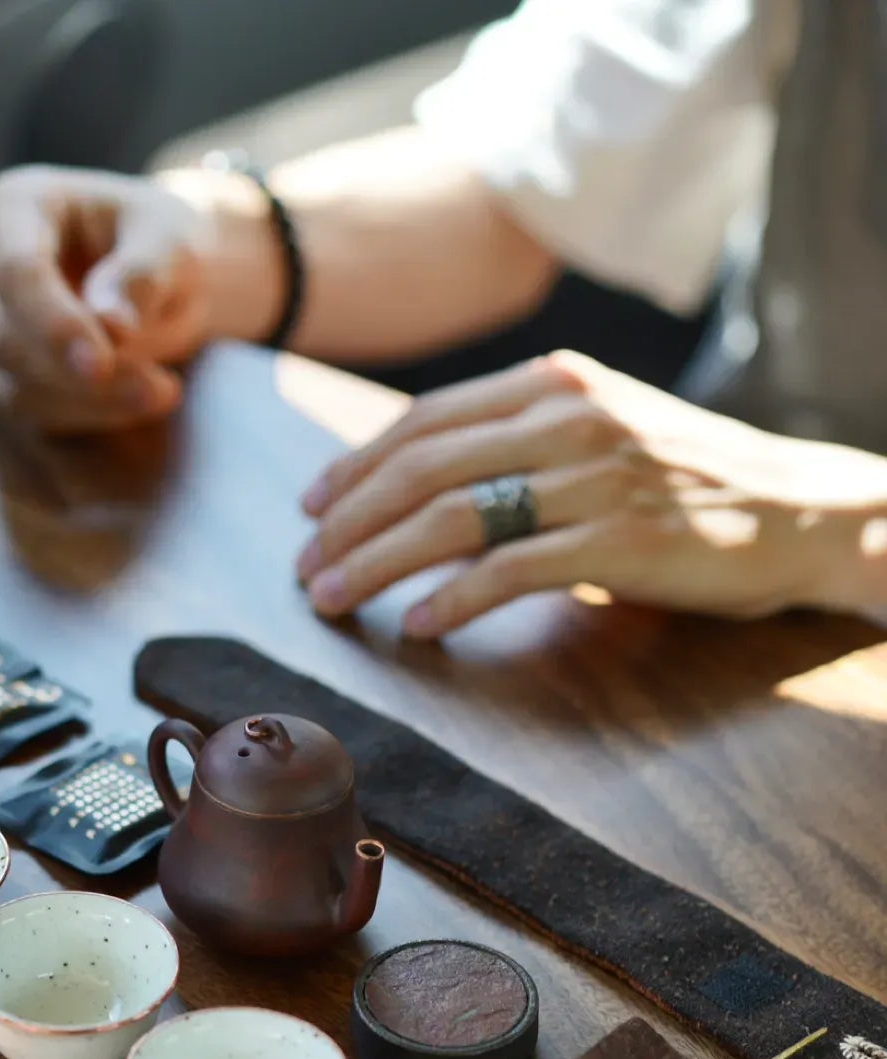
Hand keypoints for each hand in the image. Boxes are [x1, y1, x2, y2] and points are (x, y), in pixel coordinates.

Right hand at [0, 166, 213, 435]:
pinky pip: (34, 411)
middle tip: (161, 389)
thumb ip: (142, 276)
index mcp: (21, 203)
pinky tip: (141, 404)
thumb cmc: (164, 243)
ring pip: (18, 383)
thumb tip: (111, 326)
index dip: (54, 324)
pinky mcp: (7, 369)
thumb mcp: (172, 242)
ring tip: (164, 393)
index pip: (17, 270)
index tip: (101, 365)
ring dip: (92, 404)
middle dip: (81, 377)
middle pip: (8, 336)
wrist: (167, 276)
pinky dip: (88, 418)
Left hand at [298, 351, 886, 634]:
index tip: (310, 508)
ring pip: (451, 516)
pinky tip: (417, 626)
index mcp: (555, 382)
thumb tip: (423, 479)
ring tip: (331, 601)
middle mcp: (568, 417)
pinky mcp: (622, 539)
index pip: (424, 420)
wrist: (805, 511)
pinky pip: (513, 568)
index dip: (354, 466)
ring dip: (375, 563)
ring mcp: (595, 476)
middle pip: (420, 468)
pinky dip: (455, 599)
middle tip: (303, 570)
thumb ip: (521, 441)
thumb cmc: (692, 479)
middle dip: (346, 523)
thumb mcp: (602, 431)